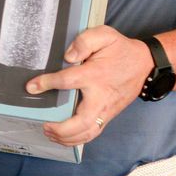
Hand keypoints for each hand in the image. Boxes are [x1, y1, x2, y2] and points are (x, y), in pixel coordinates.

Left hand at [28, 25, 153, 146]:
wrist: (144, 64)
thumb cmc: (120, 50)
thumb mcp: (104, 35)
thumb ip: (85, 41)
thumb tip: (68, 57)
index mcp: (95, 75)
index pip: (68, 81)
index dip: (47, 83)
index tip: (31, 87)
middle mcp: (101, 97)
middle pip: (81, 122)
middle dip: (61, 129)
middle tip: (44, 124)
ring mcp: (106, 110)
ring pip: (88, 133)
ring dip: (67, 138)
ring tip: (49, 133)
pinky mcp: (108, 116)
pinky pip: (93, 133)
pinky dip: (77, 140)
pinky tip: (63, 137)